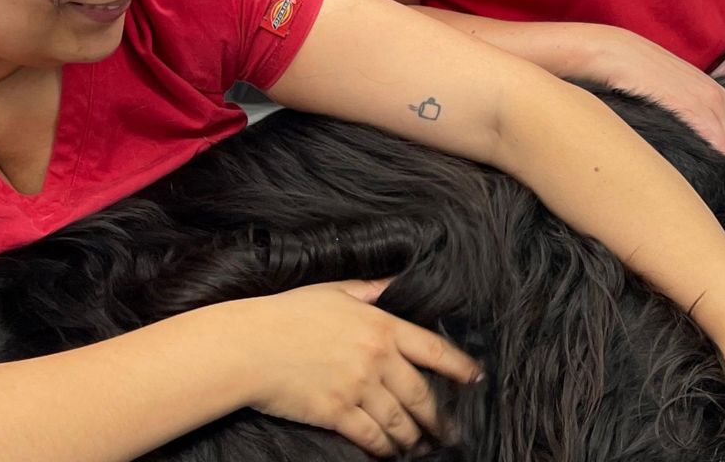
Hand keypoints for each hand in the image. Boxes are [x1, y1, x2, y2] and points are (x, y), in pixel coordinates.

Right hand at [231, 280, 482, 456]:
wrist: (249, 346)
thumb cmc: (288, 314)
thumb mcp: (336, 291)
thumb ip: (372, 289)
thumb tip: (398, 280)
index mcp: (381, 325)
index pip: (434, 350)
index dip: (460, 368)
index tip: (476, 380)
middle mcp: (377, 358)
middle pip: (421, 394)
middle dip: (439, 417)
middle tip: (449, 431)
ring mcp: (358, 387)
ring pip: (399, 420)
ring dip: (413, 437)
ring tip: (419, 447)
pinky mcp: (337, 413)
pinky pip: (371, 436)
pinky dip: (383, 448)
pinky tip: (388, 453)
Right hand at [580, 25, 724, 160]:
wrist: (620, 55)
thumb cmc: (643, 77)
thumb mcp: (678, 93)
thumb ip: (694, 114)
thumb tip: (698, 144)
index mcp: (719, 95)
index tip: (709, 164)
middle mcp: (719, 98)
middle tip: (701, 171)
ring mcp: (708, 102)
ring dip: (717, 164)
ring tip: (695, 171)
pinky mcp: (692, 108)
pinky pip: (716, 144)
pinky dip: (709, 158)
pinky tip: (692, 162)